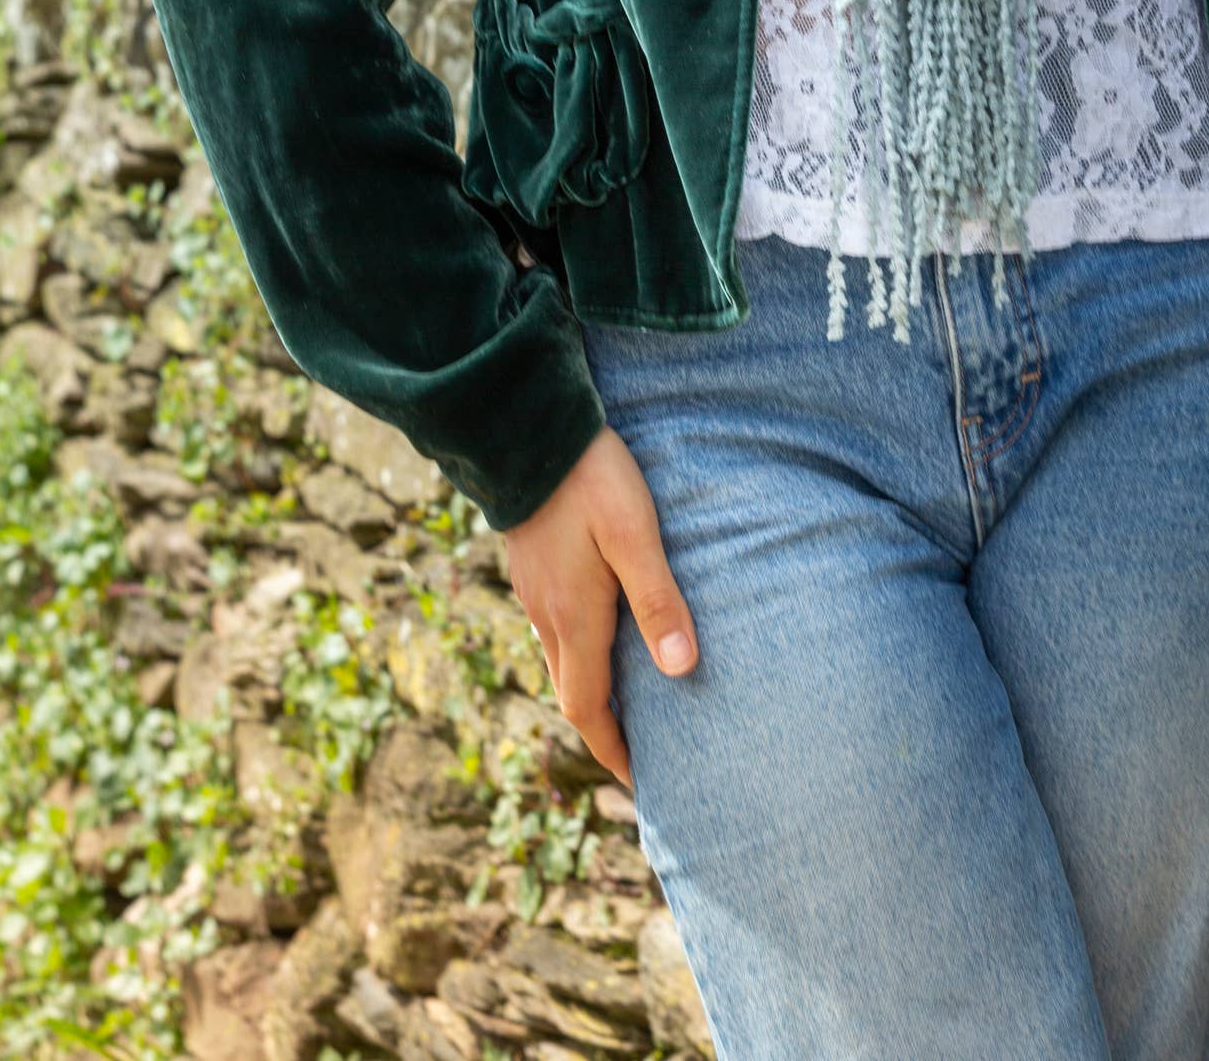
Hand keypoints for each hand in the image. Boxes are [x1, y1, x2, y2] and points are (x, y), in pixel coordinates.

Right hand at [502, 423, 698, 785]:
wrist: (525, 429)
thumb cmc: (589, 478)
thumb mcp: (634, 533)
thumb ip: (658, 599)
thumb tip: (683, 670)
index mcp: (574, 617)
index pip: (589, 708)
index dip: (614, 749)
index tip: (640, 780)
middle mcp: (547, 615)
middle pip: (572, 692)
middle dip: (603, 727)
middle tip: (638, 750)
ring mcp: (533, 591)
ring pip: (560, 660)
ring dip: (591, 688)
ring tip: (628, 697)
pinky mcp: (531, 567)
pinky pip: (553, 629)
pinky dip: (578, 651)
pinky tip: (601, 631)